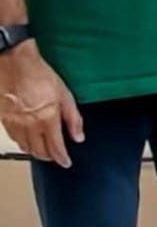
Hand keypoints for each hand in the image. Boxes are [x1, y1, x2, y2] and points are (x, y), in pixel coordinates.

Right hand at [0, 45, 83, 167]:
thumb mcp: (65, 95)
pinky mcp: (3, 119)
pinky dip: (22, 142)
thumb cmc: (39, 75)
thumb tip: (78, 136)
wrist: (14, 64)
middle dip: (48, 156)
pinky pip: (14, 138)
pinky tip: (27, 139)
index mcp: (47, 120)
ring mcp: (14, 124)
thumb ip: (73, 118)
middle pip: (38, 151)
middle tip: (55, 156)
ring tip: (42, 150)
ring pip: (25, 147)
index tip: (66, 162)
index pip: (55, 148)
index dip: (62, 158)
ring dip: (35, 151)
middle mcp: (29, 125)